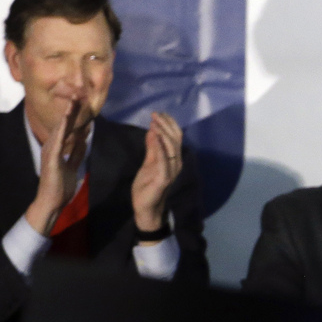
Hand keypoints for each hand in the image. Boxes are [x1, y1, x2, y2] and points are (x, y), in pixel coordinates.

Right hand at [24, 99, 86, 234]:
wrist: (52, 201)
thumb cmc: (61, 186)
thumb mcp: (74, 166)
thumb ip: (76, 153)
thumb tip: (83, 140)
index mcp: (59, 148)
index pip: (69, 128)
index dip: (76, 115)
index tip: (83, 103)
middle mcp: (53, 146)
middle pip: (64, 125)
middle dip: (71, 110)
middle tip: (79, 94)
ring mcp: (50, 151)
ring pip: (60, 129)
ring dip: (67, 115)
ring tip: (73, 101)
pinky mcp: (51, 158)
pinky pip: (57, 142)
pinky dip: (61, 131)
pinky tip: (65, 121)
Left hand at [132, 112, 183, 234]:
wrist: (146, 208)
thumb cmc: (147, 187)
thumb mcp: (148, 164)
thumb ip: (152, 148)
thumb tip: (152, 131)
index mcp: (174, 160)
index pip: (176, 138)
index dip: (170, 125)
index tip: (160, 113)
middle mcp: (176, 164)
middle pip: (175, 140)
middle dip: (166, 125)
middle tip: (155, 114)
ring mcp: (171, 172)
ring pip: (171, 148)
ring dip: (163, 133)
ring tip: (154, 122)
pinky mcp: (163, 179)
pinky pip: (163, 160)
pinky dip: (159, 147)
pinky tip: (153, 136)